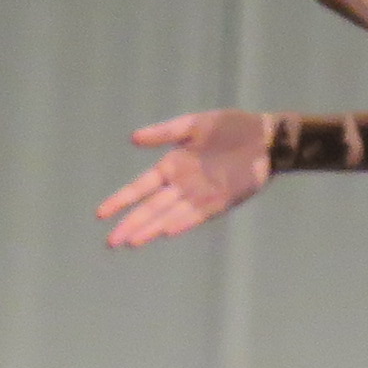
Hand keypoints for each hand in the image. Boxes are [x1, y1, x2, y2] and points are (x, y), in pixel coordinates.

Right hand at [99, 111, 271, 247]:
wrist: (267, 137)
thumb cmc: (230, 127)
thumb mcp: (194, 125)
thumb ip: (165, 133)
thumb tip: (132, 138)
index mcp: (172, 166)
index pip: (140, 188)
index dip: (121, 200)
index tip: (100, 214)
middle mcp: (182, 185)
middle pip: (151, 208)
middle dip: (132, 224)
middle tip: (112, 242)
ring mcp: (201, 195)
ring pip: (170, 216)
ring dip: (152, 228)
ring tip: (133, 242)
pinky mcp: (222, 201)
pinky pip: (198, 215)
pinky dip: (182, 223)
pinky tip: (167, 231)